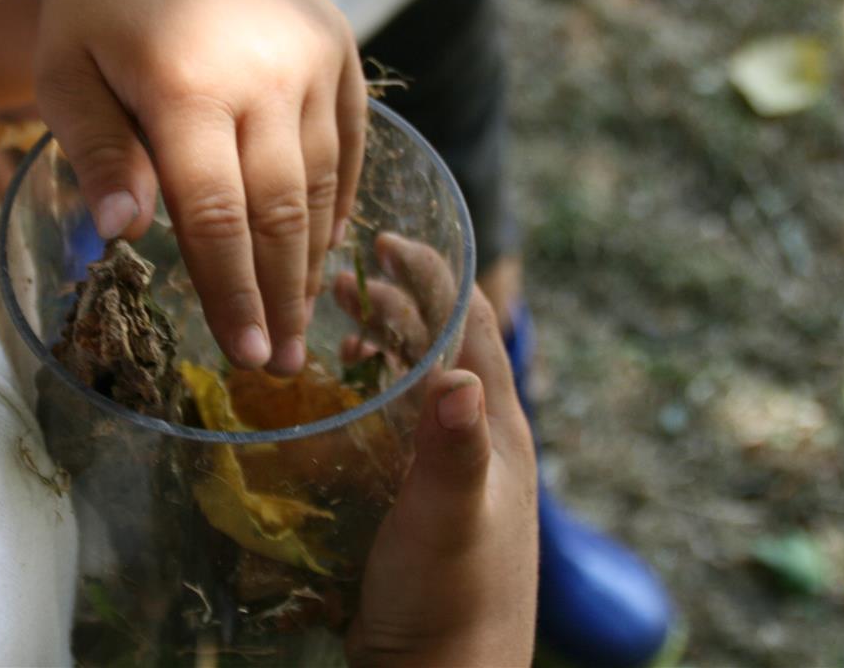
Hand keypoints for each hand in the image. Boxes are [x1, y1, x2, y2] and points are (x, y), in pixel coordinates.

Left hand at [31, 0, 366, 373]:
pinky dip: (337, 198)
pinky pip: (349, 139)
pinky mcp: (337, 42)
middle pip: (279, 209)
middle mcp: (263, 69)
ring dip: (312, 257)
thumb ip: (97, 155)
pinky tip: (322, 248)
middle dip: (281, 294)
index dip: (233, 291)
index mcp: (186, 85)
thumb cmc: (89, 17)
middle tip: (284, 363)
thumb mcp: (65, 80)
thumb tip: (123, 237)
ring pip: (321, 180)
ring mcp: (310, 52)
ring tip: (301, 318)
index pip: (216, 214)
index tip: (247, 356)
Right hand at [341, 234, 538, 667]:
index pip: (474, 328)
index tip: (389, 240)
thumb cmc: (450, 603)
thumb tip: (458, 373)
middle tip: (349, 273)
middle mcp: (484, 446)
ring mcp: (458, 476)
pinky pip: (403, 427)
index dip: (435, 277)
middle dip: (403, 302)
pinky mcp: (426, 505)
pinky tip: (343, 398)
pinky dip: (375, 394)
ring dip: (389, 344)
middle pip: (447, 348)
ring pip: (424, 386)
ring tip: (342, 320)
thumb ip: (455, 450)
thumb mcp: (450, 520)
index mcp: (500, 435)